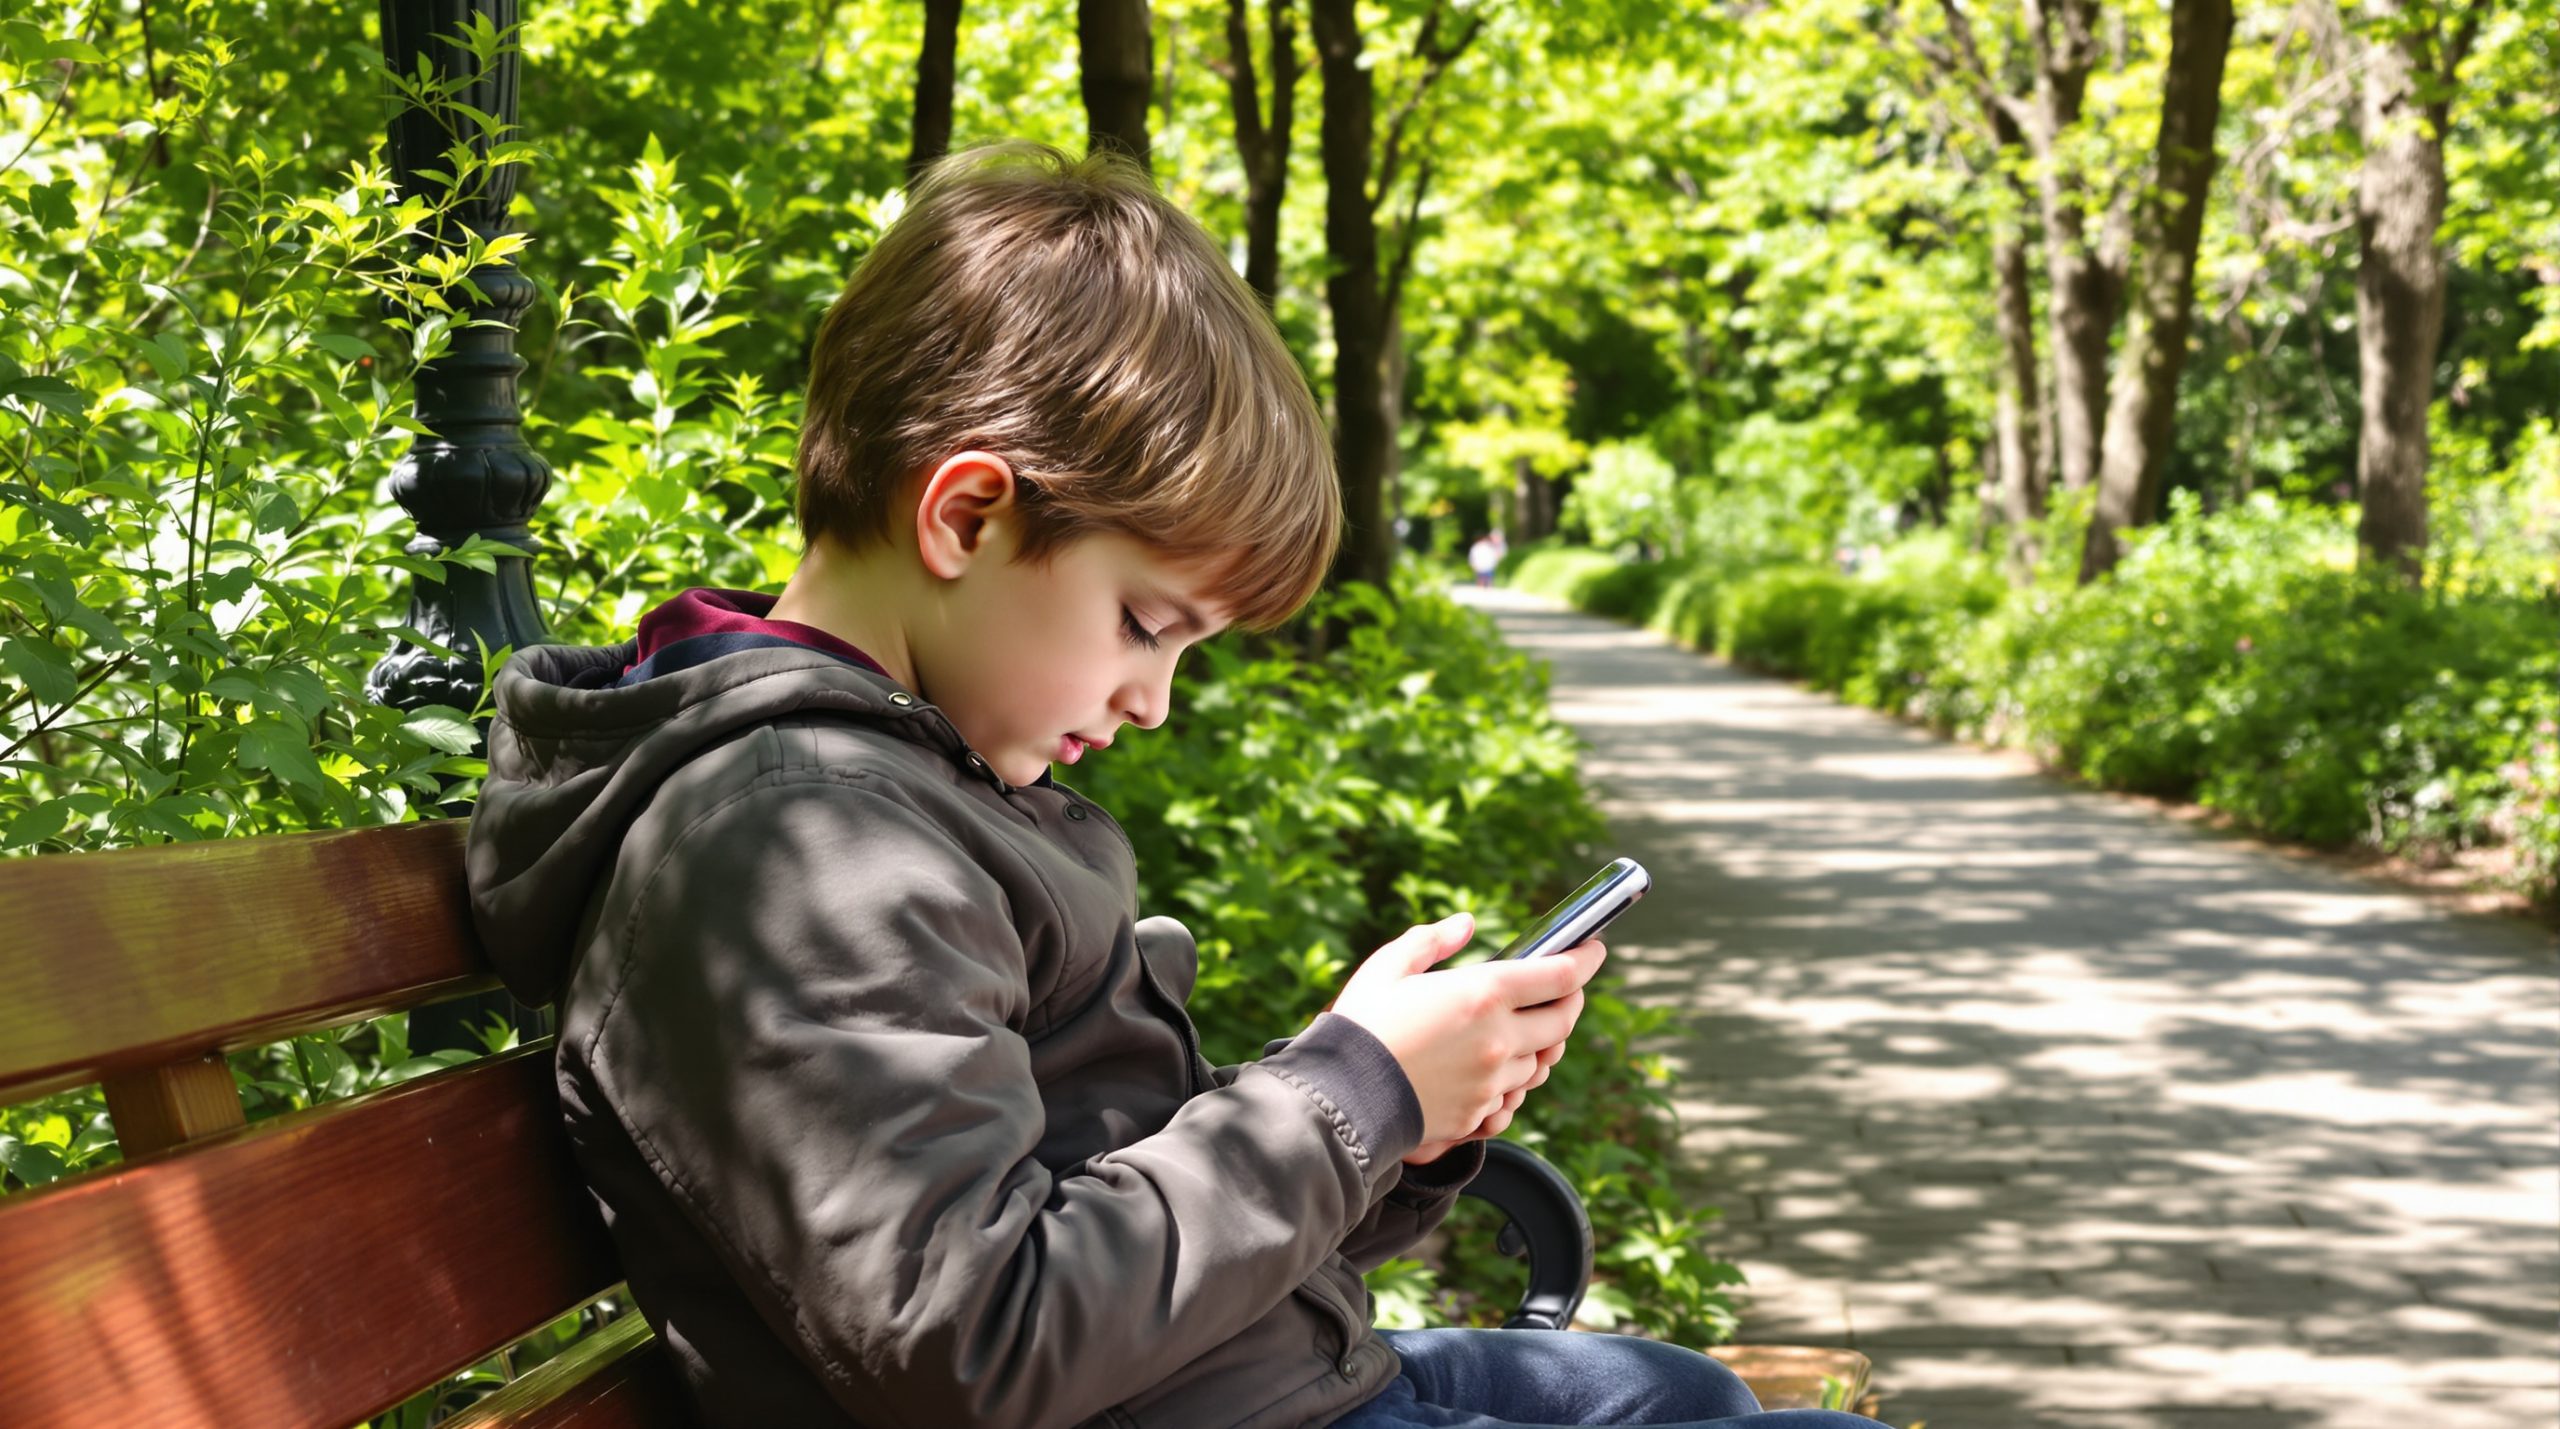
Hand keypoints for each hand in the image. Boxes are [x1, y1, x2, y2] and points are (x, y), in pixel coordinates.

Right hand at [1330, 912, 1604, 1148]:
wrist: (1341, 1098)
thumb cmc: (1361, 1026)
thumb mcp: (1389, 966)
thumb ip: (1432, 940)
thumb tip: (1465, 923)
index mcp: (1483, 994)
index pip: (1562, 976)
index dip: (1587, 959)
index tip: (1594, 949)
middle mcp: (1499, 1039)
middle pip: (1564, 1021)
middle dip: (1571, 1000)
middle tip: (1564, 988)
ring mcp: (1492, 1081)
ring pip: (1541, 1060)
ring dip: (1542, 1040)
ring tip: (1526, 1025)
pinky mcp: (1479, 1112)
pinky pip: (1514, 1094)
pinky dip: (1514, 1076)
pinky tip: (1495, 1065)